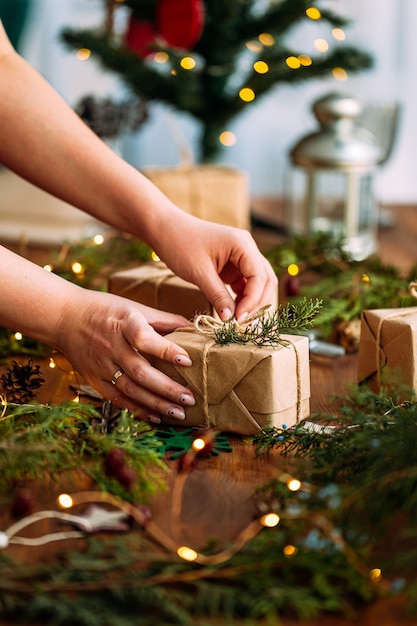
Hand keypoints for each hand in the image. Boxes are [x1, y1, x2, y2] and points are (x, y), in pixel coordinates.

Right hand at [56, 290, 195, 422]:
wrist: (64, 317)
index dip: (166, 350)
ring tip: (179, 413)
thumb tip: (193, 328)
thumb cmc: (106, 309)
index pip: (145, 339)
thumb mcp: (134, 307)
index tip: (187, 360)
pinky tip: (156, 417)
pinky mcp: (94, 379)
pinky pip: (116, 399)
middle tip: (190, 398)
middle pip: (140, 372)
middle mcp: (111, 346)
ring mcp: (101, 365)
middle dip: (167, 388)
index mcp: (124, 323)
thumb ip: (163, 320)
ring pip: (130, 389)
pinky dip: (136, 410)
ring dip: (156, 403)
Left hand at [152, 211, 277, 320]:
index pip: (259, 277)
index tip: (238, 319)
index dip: (252, 301)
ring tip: (241, 322)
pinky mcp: (234, 265)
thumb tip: (230, 319)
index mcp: (242, 245)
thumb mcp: (199, 273)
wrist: (165, 229)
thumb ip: (217, 295)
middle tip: (245, 325)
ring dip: (253, 303)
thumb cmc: (180, 244)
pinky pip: (246, 284)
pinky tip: (234, 312)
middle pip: (266, 280)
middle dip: (258, 304)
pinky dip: (244, 299)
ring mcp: (242, 257)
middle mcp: (247, 249)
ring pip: (259, 283)